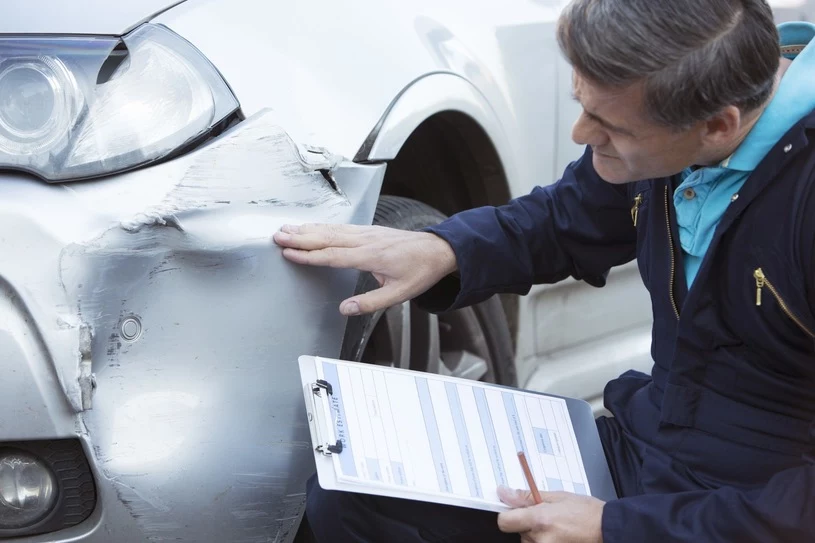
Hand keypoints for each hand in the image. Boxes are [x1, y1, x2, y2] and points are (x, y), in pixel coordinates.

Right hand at [272, 223, 456, 314]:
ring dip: (307, 229)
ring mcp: (366, 233)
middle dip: (300, 237)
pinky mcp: (369, 230)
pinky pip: (340, 227)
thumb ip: (370, 302)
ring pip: (331, 230)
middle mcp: (365, 241)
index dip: (309, 255)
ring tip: (286, 229)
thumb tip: (345, 309)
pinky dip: (322, 226)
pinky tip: (311, 227)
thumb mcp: (399, 294)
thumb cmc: (420, 271)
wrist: (438, 250)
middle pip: (326, 238)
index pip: (332, 256)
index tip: (289, 253)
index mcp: (370, 256)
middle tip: (278, 237)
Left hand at [496, 486, 604, 542]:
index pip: (504, 522)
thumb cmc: (587, 512)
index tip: (515, 511)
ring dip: (537, 535)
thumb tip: (504, 493)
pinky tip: (559, 536)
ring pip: (529, 542)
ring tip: (557, 528)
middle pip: (519, 533)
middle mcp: (541, 540)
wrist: (608, 529)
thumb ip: (527, 497)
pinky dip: (544, 541)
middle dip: (529, 524)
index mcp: (540, 520)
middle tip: (548, 518)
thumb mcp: (556, 496)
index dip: (508, 515)